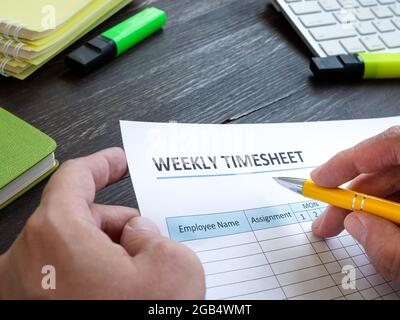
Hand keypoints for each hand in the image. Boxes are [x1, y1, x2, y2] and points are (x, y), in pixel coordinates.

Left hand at [0, 148, 204, 298]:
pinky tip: (119, 291)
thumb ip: (155, 232)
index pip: (76, 177)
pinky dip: (92, 274)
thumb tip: (136, 232)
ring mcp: (23, 287)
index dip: (104, 163)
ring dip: (108, 252)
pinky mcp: (30, 306)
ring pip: (72, 247)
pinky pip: (62, 273)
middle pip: (79, 216)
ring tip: (138, 277)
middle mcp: (27, 258)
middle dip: (118, 223)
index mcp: (57, 233)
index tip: (120, 160)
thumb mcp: (172, 264)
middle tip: (148, 239)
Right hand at [311, 126, 399, 281]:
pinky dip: (385, 211)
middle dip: (350, 196)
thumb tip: (355, 224)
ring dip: (366, 207)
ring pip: (395, 182)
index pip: (390, 143)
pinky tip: (374, 229)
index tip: (319, 179)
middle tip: (325, 222)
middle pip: (387, 167)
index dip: (347, 161)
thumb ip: (390, 247)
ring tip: (343, 230)